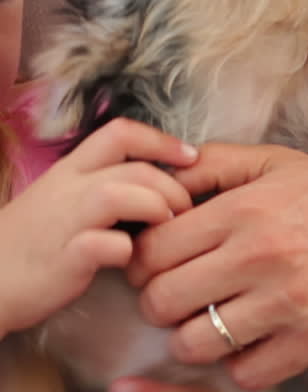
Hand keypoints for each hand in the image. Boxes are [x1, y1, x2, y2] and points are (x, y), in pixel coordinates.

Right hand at [0, 118, 196, 335]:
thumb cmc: (32, 243)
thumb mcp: (62, 200)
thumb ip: (100, 185)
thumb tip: (153, 183)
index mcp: (70, 169)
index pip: (121, 132)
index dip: (162, 140)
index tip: (191, 157)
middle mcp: (68, 187)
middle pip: (134, 167)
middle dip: (173, 186)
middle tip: (188, 209)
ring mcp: (66, 221)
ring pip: (121, 193)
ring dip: (156, 208)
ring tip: (169, 228)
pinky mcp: (64, 258)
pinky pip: (105, 244)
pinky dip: (126, 250)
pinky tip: (131, 260)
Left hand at [128, 143, 307, 388]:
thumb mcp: (279, 162)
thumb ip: (216, 163)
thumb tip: (162, 178)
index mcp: (246, 207)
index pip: (153, 250)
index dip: (144, 262)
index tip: (158, 265)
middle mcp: (261, 254)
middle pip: (162, 302)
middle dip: (160, 304)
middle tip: (180, 298)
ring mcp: (288, 303)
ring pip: (194, 345)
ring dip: (194, 340)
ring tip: (211, 324)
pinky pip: (243, 375)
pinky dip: (241, 366)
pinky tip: (254, 342)